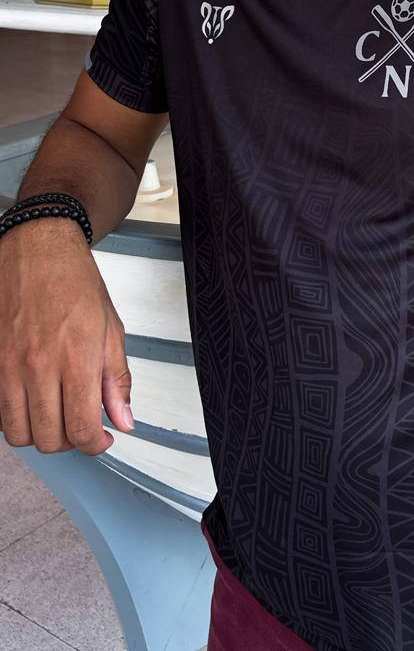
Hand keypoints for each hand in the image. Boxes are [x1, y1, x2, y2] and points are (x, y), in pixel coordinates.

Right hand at [0, 216, 134, 455]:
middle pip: (48, 438)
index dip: (95, 444)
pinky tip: (32, 399)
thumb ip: (116, 378)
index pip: (82, 428)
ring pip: (18, 431)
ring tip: (56, 414)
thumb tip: (123, 418)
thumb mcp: (111, 327)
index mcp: (76, 356)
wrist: (37, 247)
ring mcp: (9, 364)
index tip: (101, 438)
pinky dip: (15, 415)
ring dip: (40, 432)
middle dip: (69, 441)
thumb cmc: (74, 279)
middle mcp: (39, 365)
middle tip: (80, 424)